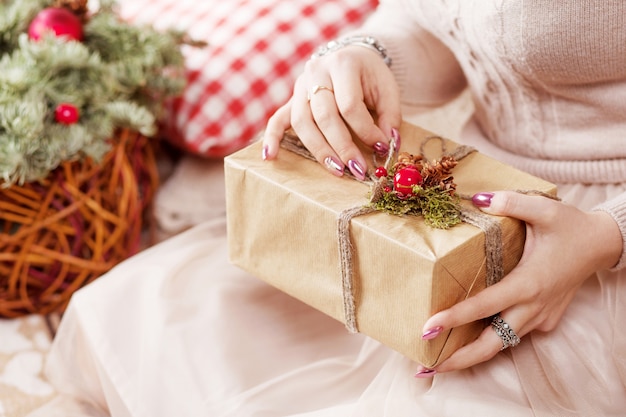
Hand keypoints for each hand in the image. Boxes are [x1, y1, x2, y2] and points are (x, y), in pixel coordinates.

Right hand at [262, 45, 400, 179]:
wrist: (352, 57)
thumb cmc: (371, 75)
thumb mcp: (388, 89)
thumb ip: (389, 116)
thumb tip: (386, 145)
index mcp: (342, 64)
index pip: (350, 105)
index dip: (365, 130)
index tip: (380, 147)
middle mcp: (317, 72)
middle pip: (324, 116)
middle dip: (342, 146)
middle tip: (357, 169)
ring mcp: (300, 86)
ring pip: (302, 122)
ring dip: (319, 150)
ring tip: (336, 170)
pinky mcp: (292, 100)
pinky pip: (277, 119)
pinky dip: (272, 138)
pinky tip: (270, 157)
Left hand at [416, 191, 622, 375]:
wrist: (602, 244)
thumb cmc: (571, 227)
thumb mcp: (545, 209)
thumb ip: (511, 203)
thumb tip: (478, 199)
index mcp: (529, 283)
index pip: (485, 306)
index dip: (455, 318)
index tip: (428, 327)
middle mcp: (533, 307)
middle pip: (493, 345)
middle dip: (459, 359)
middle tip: (426, 368)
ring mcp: (540, 317)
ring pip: (502, 344)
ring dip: (471, 355)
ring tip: (438, 362)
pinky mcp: (544, 319)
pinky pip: (513, 334)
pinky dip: (490, 340)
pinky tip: (467, 339)